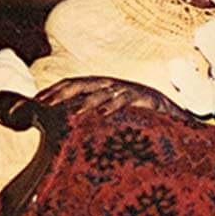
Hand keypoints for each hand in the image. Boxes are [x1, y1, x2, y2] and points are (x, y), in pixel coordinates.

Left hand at [34, 74, 188, 119]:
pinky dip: (115, 105)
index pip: (73, 84)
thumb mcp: (112, 122)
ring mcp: (130, 90)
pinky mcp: (148, 98)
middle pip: (83, 83)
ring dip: (87, 101)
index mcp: (103, 89)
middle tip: (45, 104)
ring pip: (103, 90)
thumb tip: (65, 132)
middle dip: (62, 92)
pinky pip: (128, 99)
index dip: (54, 91)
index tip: (36, 101)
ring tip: (73, 113)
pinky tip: (104, 114)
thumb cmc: (142, 123)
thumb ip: (92, 123)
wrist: (179, 122)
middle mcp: (114, 86)